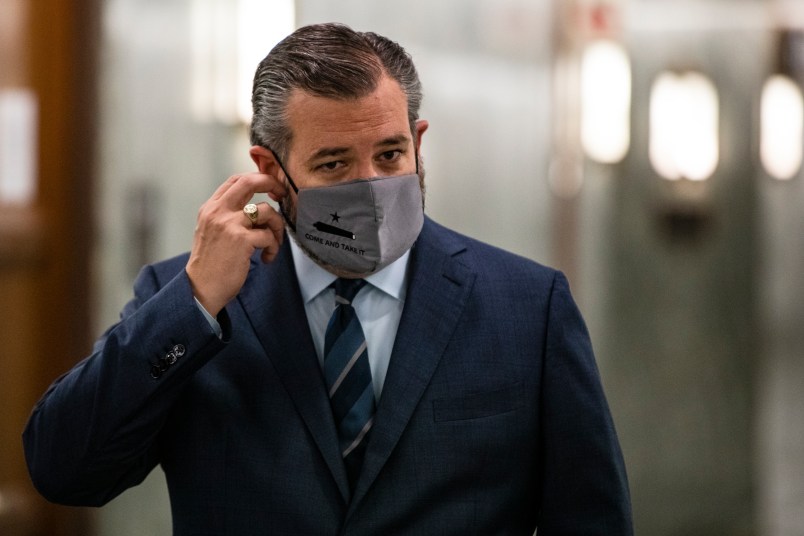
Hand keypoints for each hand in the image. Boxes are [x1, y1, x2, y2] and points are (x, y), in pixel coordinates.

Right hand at [186, 172, 286, 316]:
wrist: (201, 288)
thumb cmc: (210, 264)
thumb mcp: (211, 232)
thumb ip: (227, 216)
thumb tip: (256, 208)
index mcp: (211, 208)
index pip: (236, 180)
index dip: (257, 179)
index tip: (271, 189)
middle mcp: (218, 212)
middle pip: (251, 182)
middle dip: (272, 183)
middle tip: (283, 195)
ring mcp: (230, 224)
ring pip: (267, 211)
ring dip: (277, 228)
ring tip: (273, 244)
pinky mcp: (242, 240)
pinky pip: (269, 236)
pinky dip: (273, 248)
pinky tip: (267, 258)